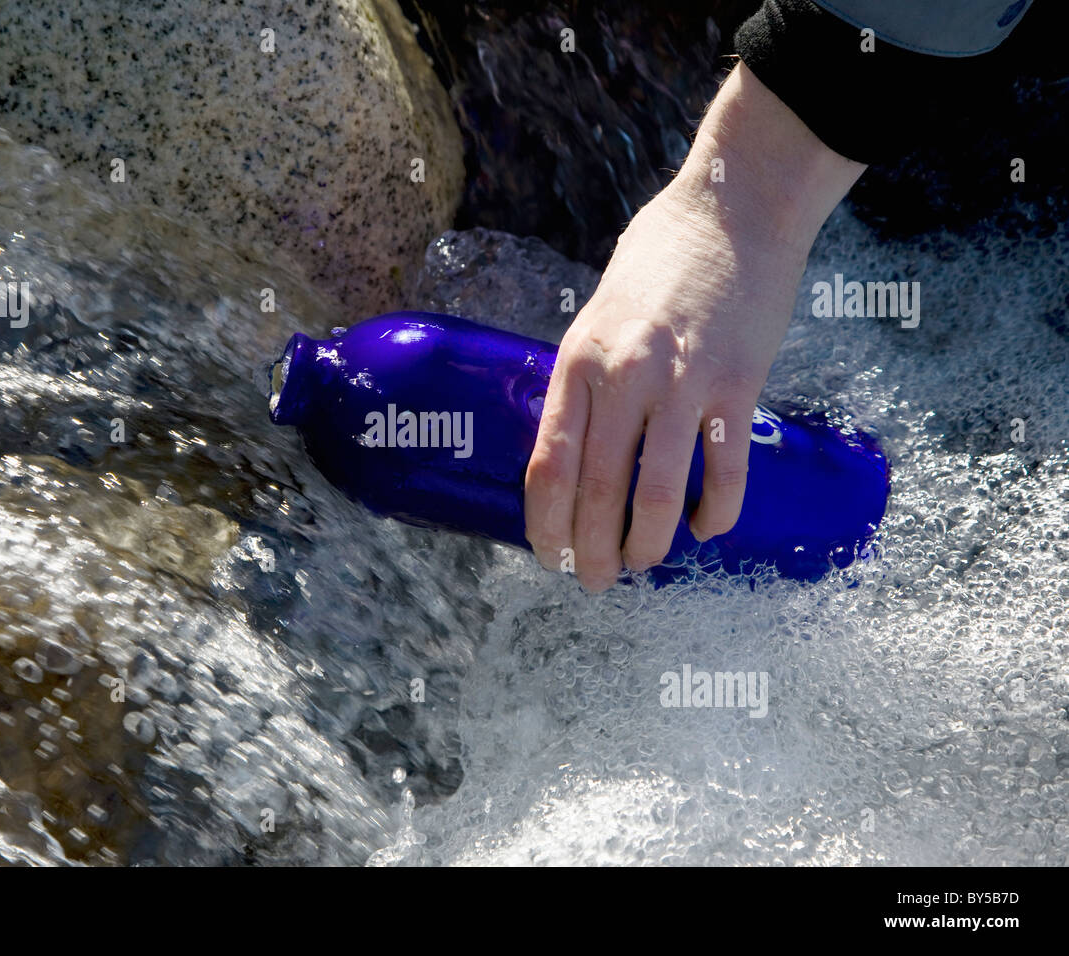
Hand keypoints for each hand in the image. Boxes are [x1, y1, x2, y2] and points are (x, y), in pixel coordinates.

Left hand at [524, 63, 865, 591]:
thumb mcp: (595, 317)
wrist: (734, 210)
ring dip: (648, 543)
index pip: (548, 463)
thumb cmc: (657, 262)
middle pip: (597, 488)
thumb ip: (583, 381)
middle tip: (593, 580)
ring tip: (643, 565)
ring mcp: (684, 383)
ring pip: (657, 490)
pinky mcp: (739, 385)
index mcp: (578, 362)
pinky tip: (704, 530)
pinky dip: (715, 512)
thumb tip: (571, 450)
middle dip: (592, 549)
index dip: (545, 522)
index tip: (548, 553)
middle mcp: (623, 376)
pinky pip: (725, 470)